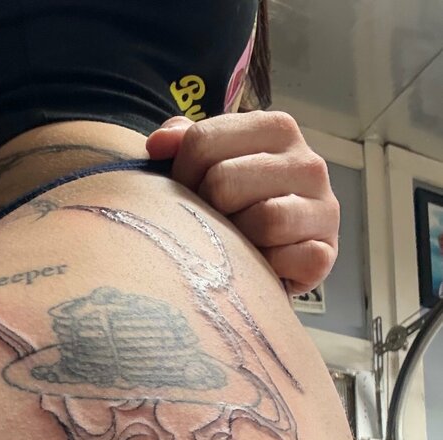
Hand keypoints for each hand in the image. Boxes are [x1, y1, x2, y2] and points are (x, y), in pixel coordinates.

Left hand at [146, 111, 339, 295]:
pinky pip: (285, 259)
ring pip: (261, 220)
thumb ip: (187, 144)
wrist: (281, 262)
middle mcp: (307, 162)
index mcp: (276, 129)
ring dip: (237, 240)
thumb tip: (158, 144)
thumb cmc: (239, 208)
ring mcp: (323, 208)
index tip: (188, 192)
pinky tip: (261, 266)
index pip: (202, 141)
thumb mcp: (215, 166)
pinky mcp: (325, 253)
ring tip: (237, 244)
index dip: (180, 174)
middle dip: (206, 209)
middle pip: (223, 181)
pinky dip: (265, 268)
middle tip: (212, 223)